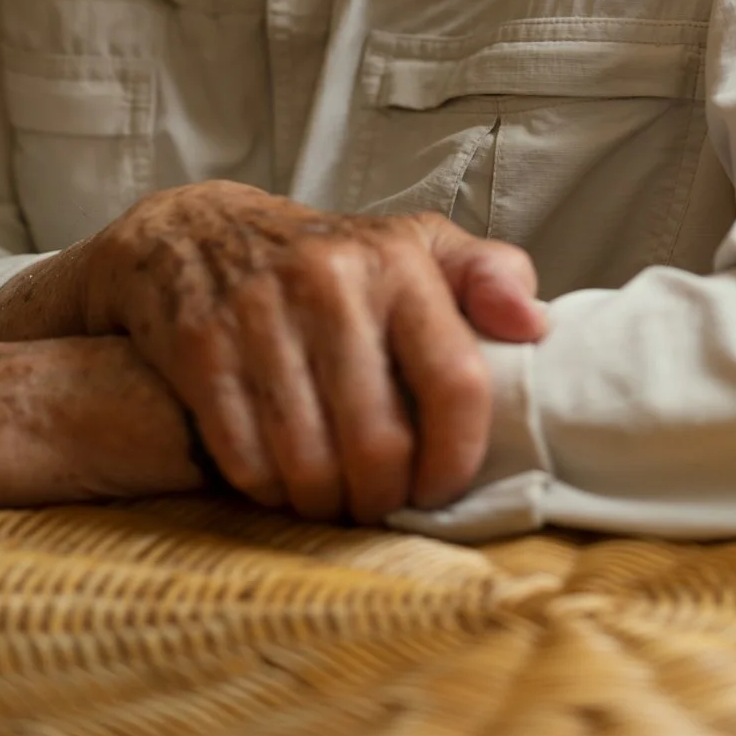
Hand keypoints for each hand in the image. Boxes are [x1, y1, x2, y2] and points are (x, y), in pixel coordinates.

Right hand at [74, 184, 547, 524]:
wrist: (198, 231)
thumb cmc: (332, 257)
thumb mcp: (415, 245)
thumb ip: (488, 277)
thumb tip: (537, 328)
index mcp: (397, 261)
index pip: (456, 382)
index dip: (457, 459)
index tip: (441, 486)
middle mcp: (330, 282)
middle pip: (379, 445)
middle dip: (382, 498)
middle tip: (376, 502)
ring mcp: (260, 314)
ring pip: (310, 465)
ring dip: (324, 504)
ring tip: (331, 496)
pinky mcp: (202, 349)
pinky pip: (246, 462)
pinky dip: (266, 491)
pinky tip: (278, 477)